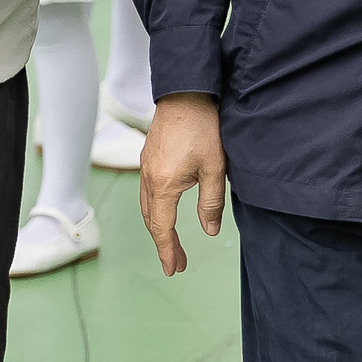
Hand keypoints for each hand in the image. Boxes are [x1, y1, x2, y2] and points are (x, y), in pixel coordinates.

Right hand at [139, 93, 226, 274]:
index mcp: (163, 184)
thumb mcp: (214, 168)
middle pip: (151, 219)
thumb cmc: (202, 127)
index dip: (168, 251)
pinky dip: (154, 208)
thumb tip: (209, 230)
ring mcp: (147, 164)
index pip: (162, 228)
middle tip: (177, 263)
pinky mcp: (150, 154)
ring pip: (147, 205)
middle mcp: (149, 177)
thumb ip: (211, 202)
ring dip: (158, 226)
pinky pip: (147, 190)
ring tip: (171, 241)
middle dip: (163, 243)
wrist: (186, 91)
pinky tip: (166, 208)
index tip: (173, 270)